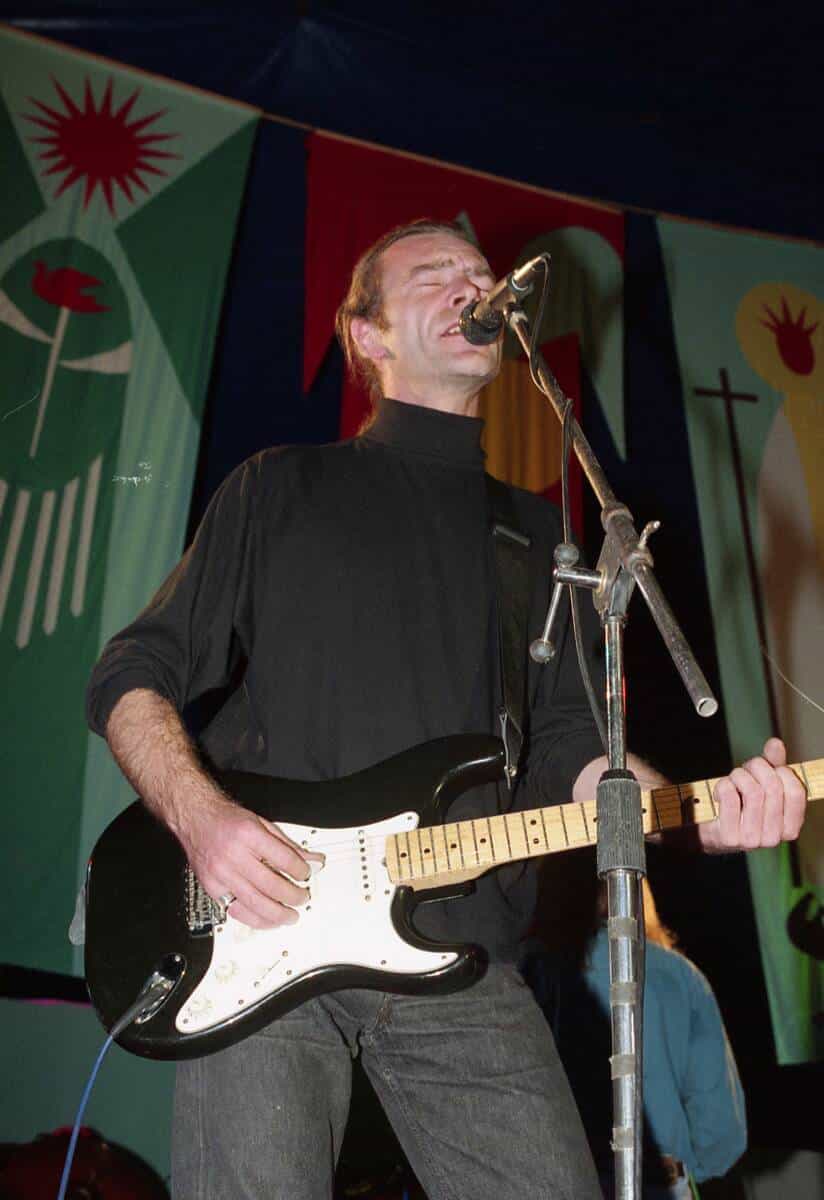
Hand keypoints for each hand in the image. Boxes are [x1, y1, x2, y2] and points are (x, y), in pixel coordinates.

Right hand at [178, 789, 323, 928]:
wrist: (195, 819)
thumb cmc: (226, 820)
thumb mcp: (262, 823)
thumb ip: (287, 845)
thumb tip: (311, 860)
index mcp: (249, 835)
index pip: (284, 859)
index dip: (301, 870)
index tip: (307, 874)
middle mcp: (234, 855)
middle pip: (271, 885)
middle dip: (292, 896)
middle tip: (302, 897)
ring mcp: (221, 874)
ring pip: (254, 903)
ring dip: (277, 914)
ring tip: (290, 915)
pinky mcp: (212, 888)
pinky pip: (236, 911)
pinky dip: (255, 919)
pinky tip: (268, 920)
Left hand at [698, 737, 806, 851]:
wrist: (713, 831)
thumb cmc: (741, 804)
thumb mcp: (761, 783)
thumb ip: (773, 764)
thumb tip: (775, 744)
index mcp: (790, 827)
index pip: (796, 791)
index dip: (782, 771)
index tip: (770, 769)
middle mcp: (774, 838)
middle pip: (772, 787)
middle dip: (756, 767)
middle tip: (746, 769)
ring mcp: (752, 840)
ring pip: (752, 791)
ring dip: (738, 776)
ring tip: (733, 780)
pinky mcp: (729, 838)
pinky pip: (730, 797)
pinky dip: (723, 785)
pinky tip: (720, 792)